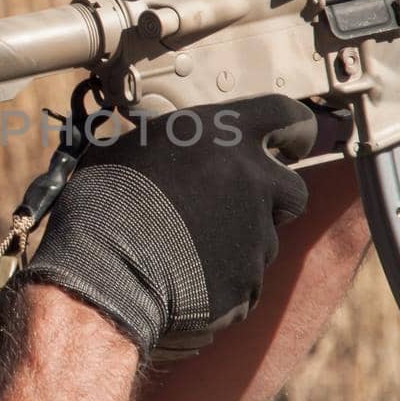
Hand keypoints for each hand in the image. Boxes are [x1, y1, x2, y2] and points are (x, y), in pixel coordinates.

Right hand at [23, 95, 313, 357]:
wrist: (105, 267)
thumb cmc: (105, 198)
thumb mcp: (133, 146)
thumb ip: (171, 143)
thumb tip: (164, 145)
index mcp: (225, 135)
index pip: (286, 116)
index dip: (294, 130)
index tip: (293, 143)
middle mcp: (252, 180)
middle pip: (292, 190)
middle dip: (273, 201)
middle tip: (236, 210)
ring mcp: (257, 234)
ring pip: (263, 242)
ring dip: (237, 247)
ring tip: (188, 254)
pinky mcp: (248, 280)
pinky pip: (243, 283)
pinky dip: (221, 284)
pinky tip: (184, 283)